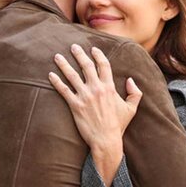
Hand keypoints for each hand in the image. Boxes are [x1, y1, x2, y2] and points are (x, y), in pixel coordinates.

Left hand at [48, 45, 142, 183]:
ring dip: (64, 64)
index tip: (93, 49)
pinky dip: (56, 81)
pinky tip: (50, 75)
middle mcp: (96, 89)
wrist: (106, 140)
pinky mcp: (75, 105)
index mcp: (109, 87)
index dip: (98, 55)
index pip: (103, 65)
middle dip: (79, 54)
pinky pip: (64, 90)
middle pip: (86, 66)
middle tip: (73, 46)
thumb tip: (130, 80)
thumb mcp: (131, 108)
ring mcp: (84, 96)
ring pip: (72, 75)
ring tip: (57, 56)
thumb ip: (134, 93)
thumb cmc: (118, 125)